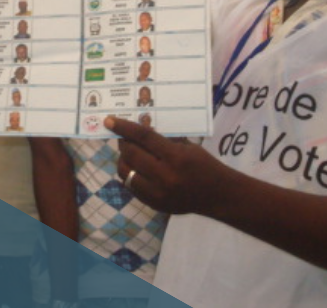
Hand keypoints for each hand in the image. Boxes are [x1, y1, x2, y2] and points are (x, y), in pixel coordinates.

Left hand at [106, 116, 228, 214]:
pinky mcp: (154, 204)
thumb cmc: (205, 165)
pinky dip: (130, 175)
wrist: (218, 195)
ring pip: (126, 173)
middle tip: (122, 137)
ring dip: (123, 160)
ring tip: (128, 153)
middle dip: (123, 143)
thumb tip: (139, 129)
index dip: (124, 128)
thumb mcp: (188, 147)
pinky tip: (134, 168)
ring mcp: (157, 193)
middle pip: (131, 155)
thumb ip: (164, 140)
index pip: (143, 138)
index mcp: (175, 157)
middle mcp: (164, 176)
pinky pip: (132, 187)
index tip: (109, 121)